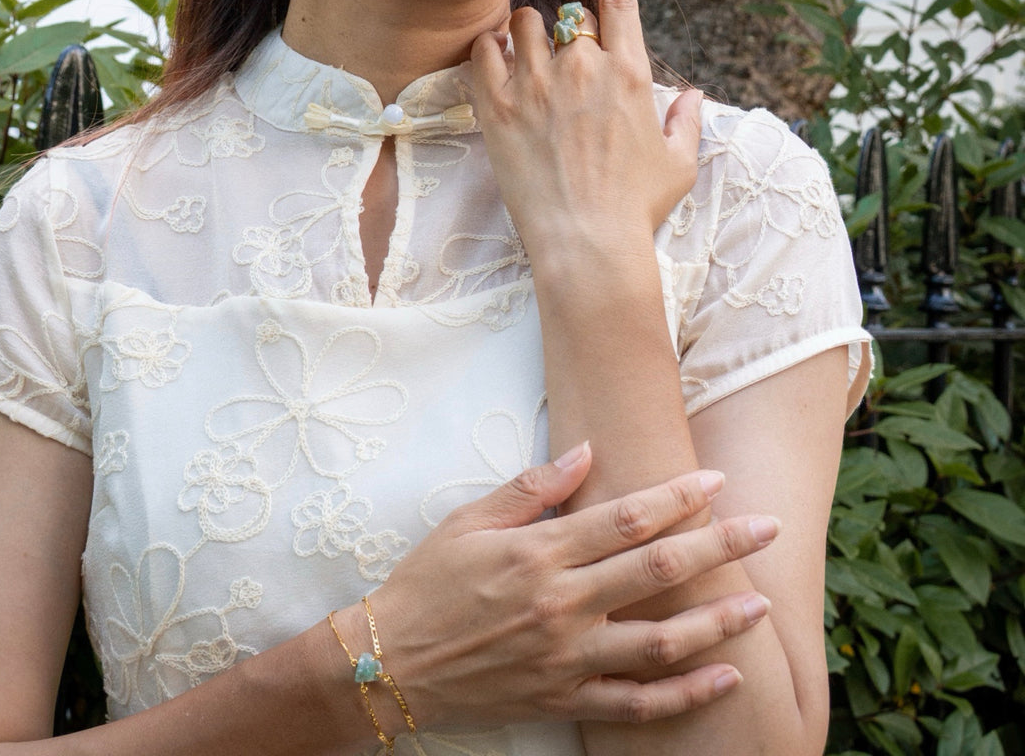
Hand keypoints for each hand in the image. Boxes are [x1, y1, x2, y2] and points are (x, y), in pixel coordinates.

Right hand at [356, 443, 776, 730]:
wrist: (389, 662)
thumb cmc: (428, 581)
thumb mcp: (469, 520)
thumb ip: (532, 489)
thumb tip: (586, 451)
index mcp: (540, 553)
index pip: (626, 518)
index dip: (678, 498)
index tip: (718, 484)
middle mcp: (562, 605)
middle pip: (658, 570)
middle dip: (721, 546)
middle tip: (767, 528)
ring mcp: (567, 658)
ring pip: (661, 641)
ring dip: (718, 622)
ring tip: (761, 605)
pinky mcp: (564, 700)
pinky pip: (637, 704)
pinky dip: (685, 695)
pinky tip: (724, 677)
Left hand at [470, 0, 701, 263]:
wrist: (587, 242)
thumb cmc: (636, 207)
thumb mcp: (678, 163)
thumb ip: (686, 121)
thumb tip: (692, 96)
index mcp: (628, 74)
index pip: (620, 6)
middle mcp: (582, 68)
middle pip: (570, 18)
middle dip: (568, 30)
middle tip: (561, 52)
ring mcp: (537, 85)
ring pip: (523, 24)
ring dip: (525, 31)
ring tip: (522, 49)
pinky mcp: (497, 106)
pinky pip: (484, 52)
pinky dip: (488, 47)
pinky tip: (493, 57)